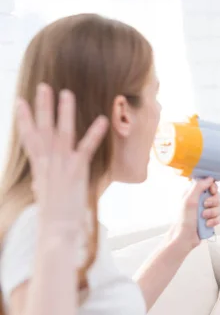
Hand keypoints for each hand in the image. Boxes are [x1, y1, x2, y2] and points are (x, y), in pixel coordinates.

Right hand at [16, 83, 107, 238]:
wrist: (57, 228)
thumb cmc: (53, 214)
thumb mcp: (44, 192)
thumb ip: (44, 180)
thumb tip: (40, 180)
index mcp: (39, 166)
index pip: (29, 137)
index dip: (24, 119)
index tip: (21, 102)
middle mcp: (47, 162)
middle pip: (42, 128)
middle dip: (42, 107)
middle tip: (43, 87)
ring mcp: (61, 164)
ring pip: (62, 132)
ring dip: (64, 111)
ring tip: (66, 93)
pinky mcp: (77, 170)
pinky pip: (87, 148)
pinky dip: (95, 133)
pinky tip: (103, 120)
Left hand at [167, 177, 219, 251]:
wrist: (185, 237)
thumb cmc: (184, 219)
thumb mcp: (190, 200)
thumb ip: (199, 186)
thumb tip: (209, 178)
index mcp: (194, 193)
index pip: (209, 184)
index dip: (212, 187)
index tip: (211, 191)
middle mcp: (200, 200)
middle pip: (216, 195)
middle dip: (213, 201)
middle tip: (205, 205)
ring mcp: (206, 210)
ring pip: (219, 206)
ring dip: (213, 212)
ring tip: (204, 217)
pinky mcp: (210, 219)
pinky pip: (219, 216)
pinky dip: (214, 220)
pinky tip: (207, 224)